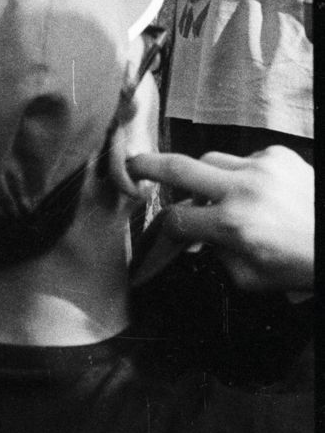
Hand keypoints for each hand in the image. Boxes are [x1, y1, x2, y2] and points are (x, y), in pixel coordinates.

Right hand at [128, 145, 313, 291]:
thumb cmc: (300, 265)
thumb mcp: (250, 278)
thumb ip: (216, 256)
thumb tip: (197, 239)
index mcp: (233, 226)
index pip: (177, 220)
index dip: (166, 230)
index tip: (166, 234)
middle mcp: (243, 190)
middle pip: (179, 168)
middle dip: (148, 165)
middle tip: (133, 164)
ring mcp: (261, 167)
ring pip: (210, 160)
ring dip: (206, 178)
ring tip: (220, 196)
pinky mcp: (278, 155)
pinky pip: (244, 158)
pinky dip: (243, 174)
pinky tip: (257, 191)